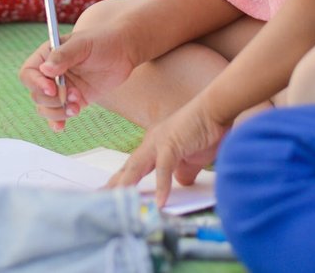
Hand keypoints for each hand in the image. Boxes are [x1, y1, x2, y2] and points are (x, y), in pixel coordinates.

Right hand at [17, 22, 139, 131]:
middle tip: (73, 94)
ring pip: (45, 107)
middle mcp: (51, 73)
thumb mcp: (82, 44)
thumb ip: (63, 56)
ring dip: (58, 111)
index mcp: (47, 56)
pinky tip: (62, 126)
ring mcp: (62, 88)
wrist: (123, 51)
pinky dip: (57, 121)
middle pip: (36, 94)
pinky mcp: (74, 100)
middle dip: (52, 99)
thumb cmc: (102, 40)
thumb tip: (45, 69)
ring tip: (77, 105)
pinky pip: (59, 115)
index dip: (35, 83)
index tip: (52, 88)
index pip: (28, 73)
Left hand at [105, 96, 226, 208]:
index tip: (107, 195)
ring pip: (136, 168)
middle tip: (98, 200)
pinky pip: (164, 168)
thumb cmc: (204, 131)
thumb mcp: (191, 159)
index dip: (119, 182)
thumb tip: (181, 183)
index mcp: (153, 147)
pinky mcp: (172, 144)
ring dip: (126, 186)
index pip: (131, 168)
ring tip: (117, 203)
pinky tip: (160, 202)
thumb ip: (182, 171)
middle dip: (113, 186)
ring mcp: (158, 143)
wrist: (216, 110)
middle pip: (127, 169)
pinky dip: (162, 186)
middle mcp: (150, 144)